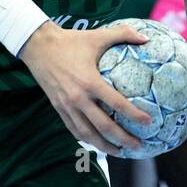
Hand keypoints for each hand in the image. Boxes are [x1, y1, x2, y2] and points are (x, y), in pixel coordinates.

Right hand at [21, 22, 153, 156]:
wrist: (38, 47)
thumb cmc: (70, 41)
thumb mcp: (97, 35)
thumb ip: (123, 34)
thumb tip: (146, 38)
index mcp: (90, 82)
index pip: (116, 103)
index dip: (133, 114)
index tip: (148, 122)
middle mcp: (78, 98)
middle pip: (103, 126)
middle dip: (122, 139)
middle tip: (138, 145)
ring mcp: (66, 106)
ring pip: (87, 133)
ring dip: (104, 146)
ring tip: (120, 152)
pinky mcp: (58, 108)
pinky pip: (74, 129)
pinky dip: (87, 139)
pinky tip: (97, 143)